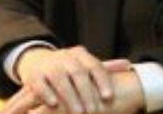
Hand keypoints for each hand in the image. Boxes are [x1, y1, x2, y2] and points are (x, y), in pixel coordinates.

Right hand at [9, 46, 130, 112]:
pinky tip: (54, 104)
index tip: (109, 97)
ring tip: (79, 113)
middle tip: (94, 111)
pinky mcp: (34, 75)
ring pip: (60, 79)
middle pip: (78, 73)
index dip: (102, 81)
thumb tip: (128, 65)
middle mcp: (65, 57)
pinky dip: (47, 93)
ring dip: (69, 96)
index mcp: (80, 54)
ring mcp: (49, 65)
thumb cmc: (69, 68)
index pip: (94, 66)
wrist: (38, 61)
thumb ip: (106, 68)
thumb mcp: (86, 65)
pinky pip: (40, 83)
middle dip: (87, 93)